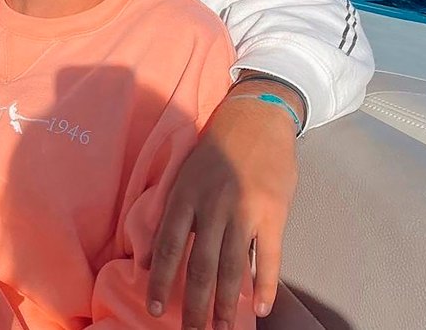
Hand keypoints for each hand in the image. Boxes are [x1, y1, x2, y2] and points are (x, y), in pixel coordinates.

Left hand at [147, 80, 298, 328]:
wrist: (256, 118)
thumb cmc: (215, 148)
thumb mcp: (184, 174)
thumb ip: (173, 212)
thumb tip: (151, 255)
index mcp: (184, 195)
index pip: (165, 246)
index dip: (158, 280)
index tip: (153, 308)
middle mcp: (211, 206)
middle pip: (199, 265)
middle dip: (194, 305)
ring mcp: (244, 210)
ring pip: (232, 268)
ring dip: (226, 304)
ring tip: (222, 329)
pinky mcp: (273, 213)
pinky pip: (269, 257)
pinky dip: (265, 285)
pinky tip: (261, 308)